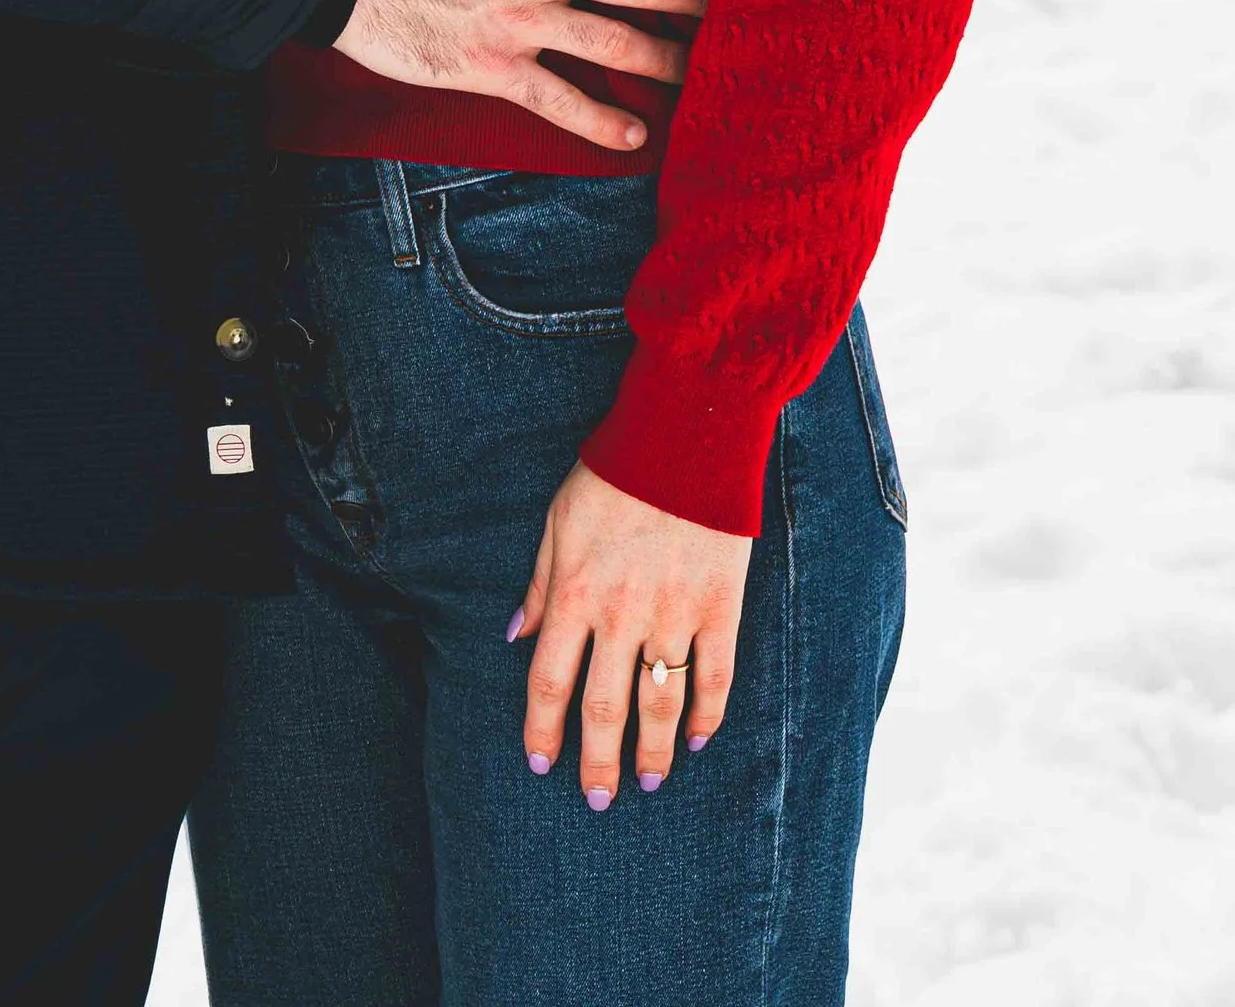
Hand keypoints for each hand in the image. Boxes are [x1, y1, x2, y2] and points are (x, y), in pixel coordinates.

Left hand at [513, 460, 749, 803]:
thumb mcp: (558, 522)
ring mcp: (674, 615)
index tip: (541, 762)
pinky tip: (700, 739)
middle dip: (598, 762)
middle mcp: (621, 615)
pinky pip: (715, 676)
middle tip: (597, 799)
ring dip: (655, 751)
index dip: (543, 729)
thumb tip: (514, 637)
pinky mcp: (719, 608)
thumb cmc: (613, 475)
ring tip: (650, 781)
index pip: (550, 682)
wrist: (685, 435)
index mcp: (575, 594)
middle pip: (604, 708)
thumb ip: (539, 586)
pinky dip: (708, 715)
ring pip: (661, 704)